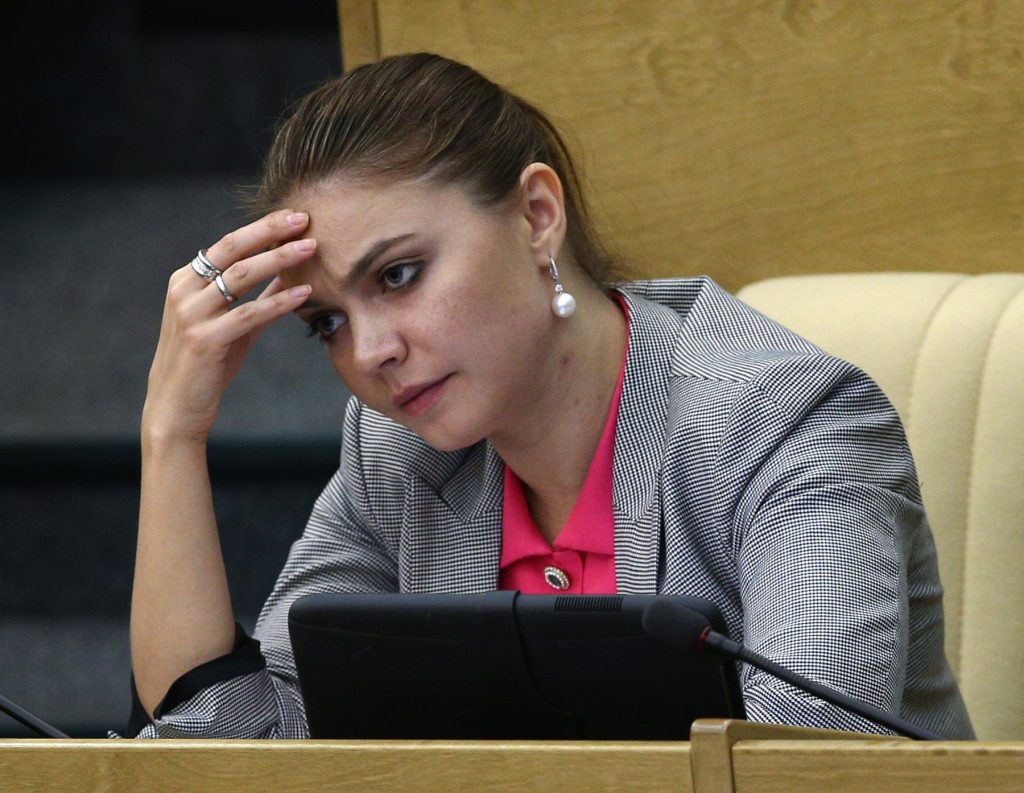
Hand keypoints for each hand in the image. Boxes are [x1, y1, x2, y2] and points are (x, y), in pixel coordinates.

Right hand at [142, 209, 315, 442]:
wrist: (176, 408)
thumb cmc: (206, 365)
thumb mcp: (233, 326)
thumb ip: (257, 299)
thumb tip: (289, 276)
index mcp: (187, 281)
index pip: (228, 244)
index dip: (262, 227)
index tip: (294, 216)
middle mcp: (184, 291)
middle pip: (232, 249)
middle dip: (269, 230)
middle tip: (303, 218)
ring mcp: (191, 314)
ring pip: (240, 276)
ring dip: (279, 259)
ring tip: (311, 248)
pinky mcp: (204, 339)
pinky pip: (248, 314)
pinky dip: (278, 301)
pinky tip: (304, 293)